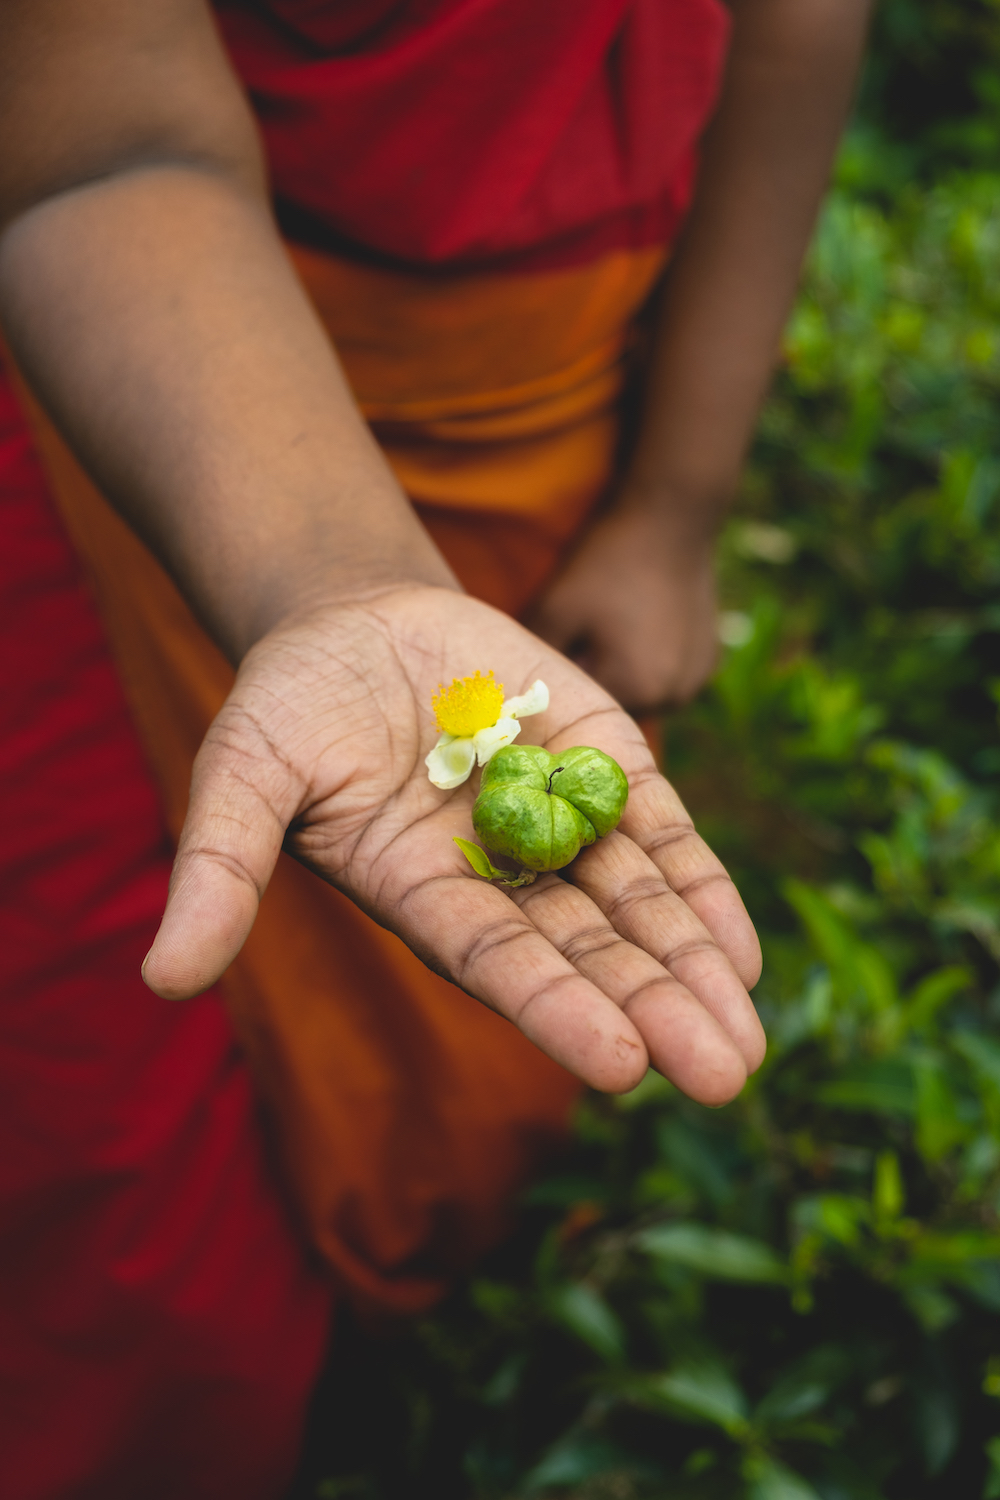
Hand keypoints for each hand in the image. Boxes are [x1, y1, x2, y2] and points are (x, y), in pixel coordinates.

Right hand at [142, 585, 763, 1103]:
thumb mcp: (242, 775)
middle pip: (586, 952)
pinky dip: (701, 886)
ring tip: (747, 1041)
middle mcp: (501, 880)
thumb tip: (161, 984)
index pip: (496, 962)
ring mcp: (558, 825)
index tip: (621, 1064)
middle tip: (724, 1077)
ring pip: (637, 906)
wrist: (357, 620)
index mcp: (423, 897)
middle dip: (655, 1010)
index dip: (555, 1007)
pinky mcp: (602, 766)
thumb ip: (219, 871)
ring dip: (693, 967)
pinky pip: (661, 834)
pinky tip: (742, 951)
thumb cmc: (288, 703)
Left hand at [527, 501, 720, 712]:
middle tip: (582, 630)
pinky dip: (651, 660)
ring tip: (613, 625)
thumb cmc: (607, 563)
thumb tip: (513, 693)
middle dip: (592, 675)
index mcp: (637, 690)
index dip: (563, 679)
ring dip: (623, 671)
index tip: (556, 645)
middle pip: (613, 703)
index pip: (581, 709)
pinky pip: (667, 676)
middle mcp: (674, 697)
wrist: (670, 517)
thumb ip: (530, 658)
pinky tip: (641, 623)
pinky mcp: (709, 661)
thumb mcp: (553, 608)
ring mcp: (696, 680)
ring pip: (641, 692)